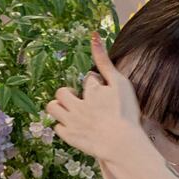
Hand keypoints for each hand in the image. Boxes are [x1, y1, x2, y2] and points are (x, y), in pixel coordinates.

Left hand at [44, 31, 142, 160]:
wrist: (122, 144)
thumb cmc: (125, 113)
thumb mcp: (120, 83)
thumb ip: (105, 61)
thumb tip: (93, 34)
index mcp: (91, 90)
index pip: (87, 79)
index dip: (95, 85)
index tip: (103, 94)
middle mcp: (77, 104)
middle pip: (62, 91)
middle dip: (69, 93)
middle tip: (80, 101)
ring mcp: (71, 121)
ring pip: (52, 107)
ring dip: (59, 107)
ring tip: (72, 111)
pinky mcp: (69, 136)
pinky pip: (57, 127)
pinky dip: (64, 125)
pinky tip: (75, 126)